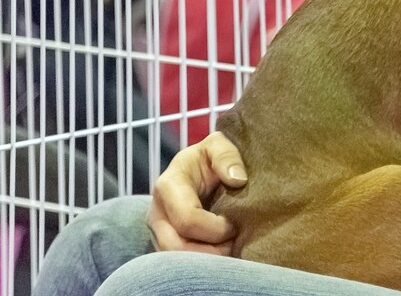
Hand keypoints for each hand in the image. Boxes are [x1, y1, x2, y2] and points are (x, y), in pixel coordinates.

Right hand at [147, 131, 247, 253]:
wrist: (199, 167)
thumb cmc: (210, 156)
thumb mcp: (219, 144)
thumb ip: (227, 155)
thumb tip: (237, 179)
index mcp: (168, 185)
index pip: (187, 219)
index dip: (215, 228)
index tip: (236, 223)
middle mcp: (157, 212)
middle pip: (176, 247)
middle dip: (210, 251)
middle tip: (235, 243)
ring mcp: (158, 230)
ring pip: (176, 259)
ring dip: (206, 260)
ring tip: (230, 248)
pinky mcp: (165, 242)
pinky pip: (179, 262)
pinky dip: (202, 261)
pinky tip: (221, 251)